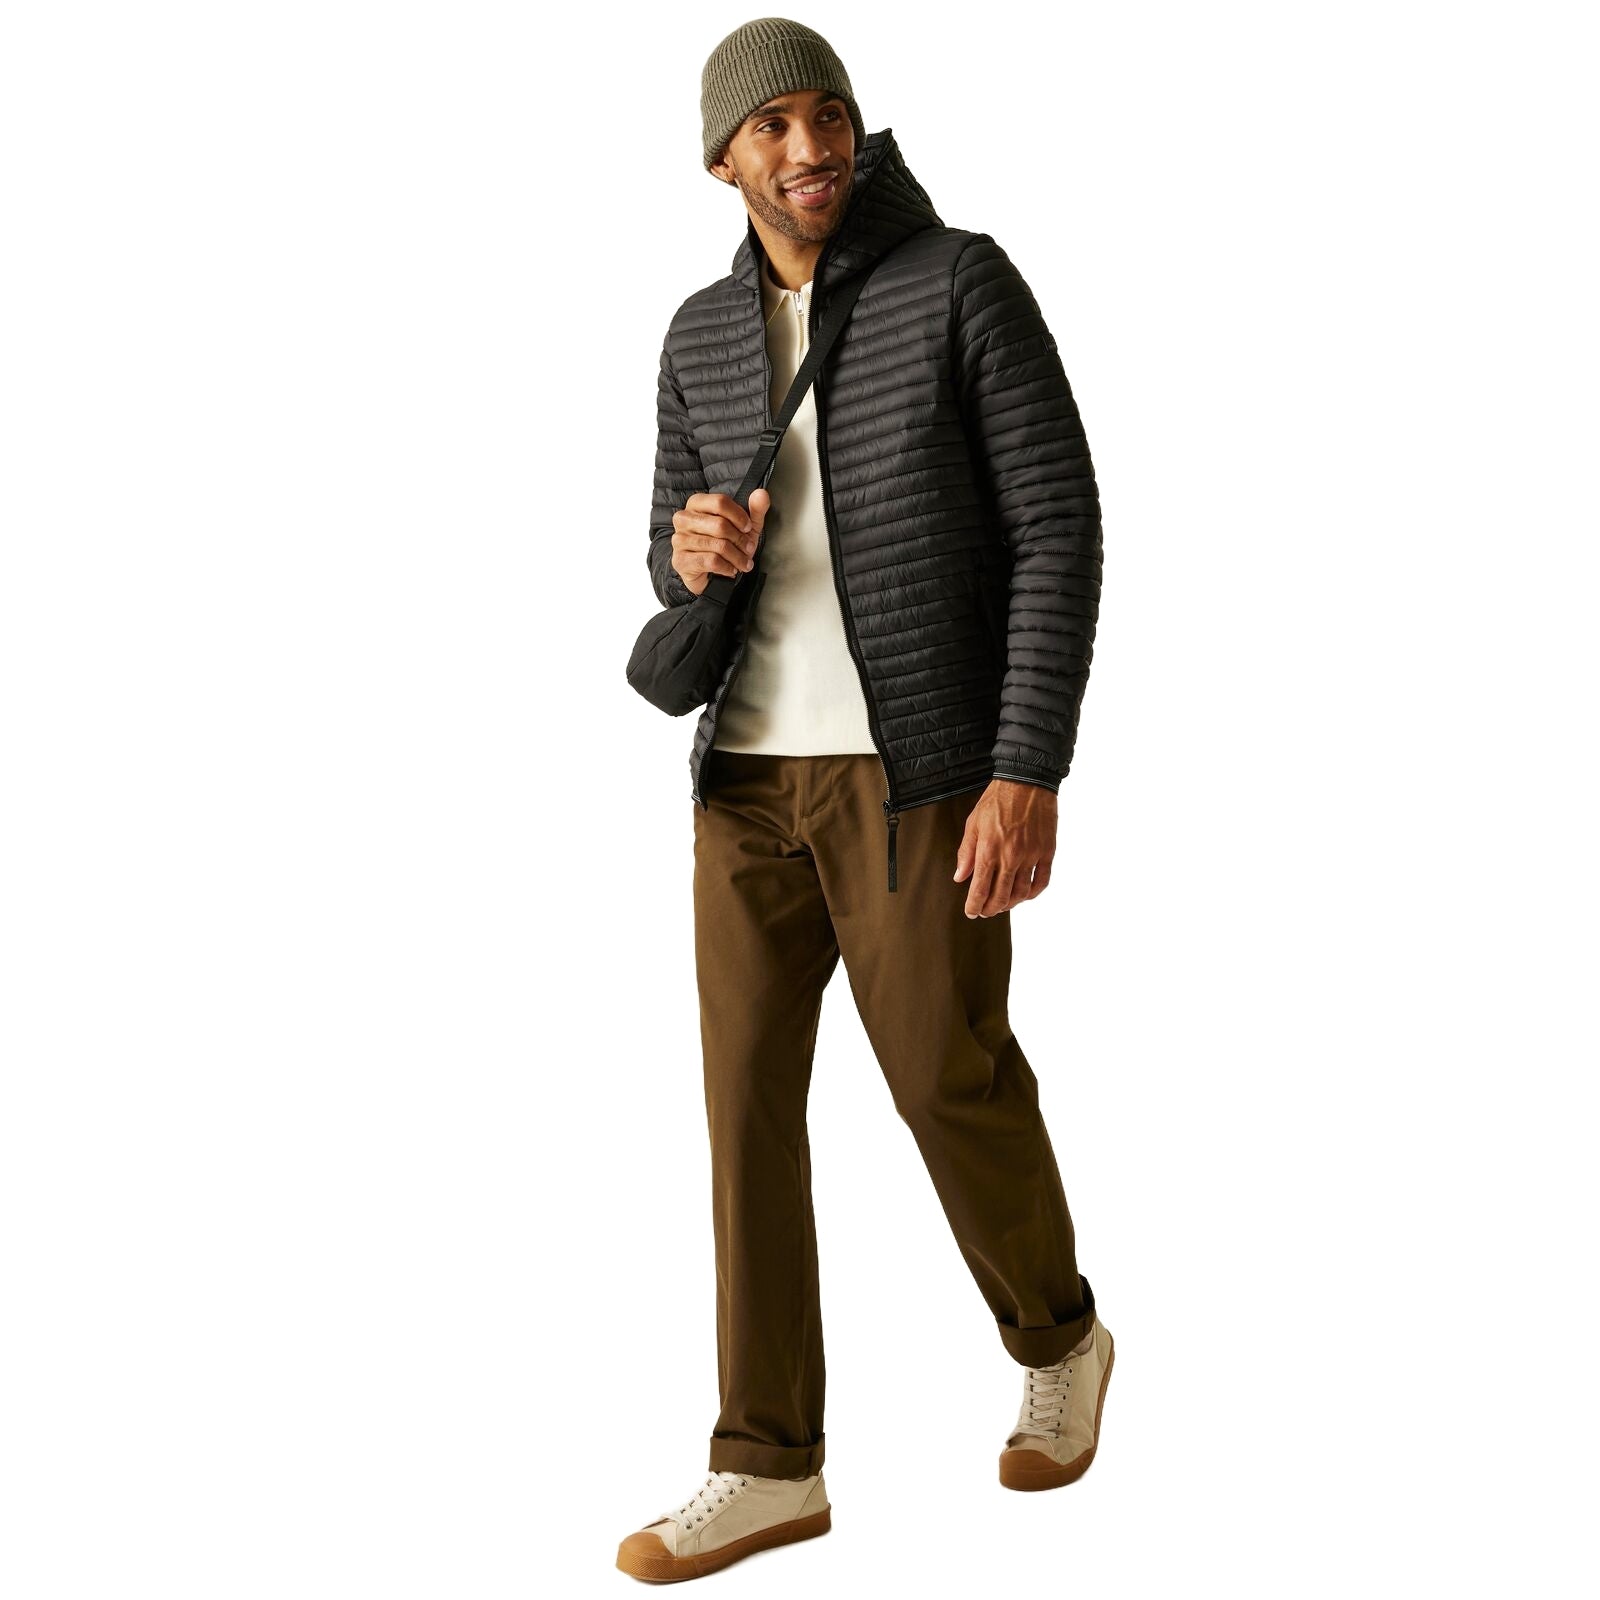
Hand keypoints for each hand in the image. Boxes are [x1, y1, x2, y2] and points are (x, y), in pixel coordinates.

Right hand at [672, 489, 769, 594]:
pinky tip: (731, 570)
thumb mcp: (744, 527)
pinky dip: (727, 567)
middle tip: (749, 549)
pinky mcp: (680, 560)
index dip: (739, 516)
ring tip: (743, 563)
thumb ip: (754, 509)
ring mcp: (679, 539)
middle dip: (740, 540)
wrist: (709, 575)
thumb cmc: (726, 545)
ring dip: (737, 557)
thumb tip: (761, 494)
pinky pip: (711, 561)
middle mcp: (683, 518)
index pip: (720, 502)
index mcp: (696, 503)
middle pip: (720, 525)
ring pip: (718, 546)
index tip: (748, 528)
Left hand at [953, 780, 1057, 916]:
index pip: (980, 888)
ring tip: (1003, 905)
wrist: (1027, 781)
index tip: (971, 912)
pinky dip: (1033, 893)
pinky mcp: (1047, 851)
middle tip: (986, 912)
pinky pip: (1042, 880)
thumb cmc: (997, 799)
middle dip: (991, 909)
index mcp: (989, 849)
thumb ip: (966, 852)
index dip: (975, 905)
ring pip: (1022, 893)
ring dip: (1011, 904)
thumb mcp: (973, 823)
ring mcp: (1031, 855)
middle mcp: (1011, 856)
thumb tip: (960, 876)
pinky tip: (1026, 895)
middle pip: (1001, 896)